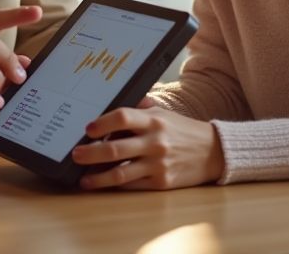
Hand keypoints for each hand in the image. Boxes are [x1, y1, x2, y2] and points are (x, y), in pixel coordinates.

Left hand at [70, 98, 223, 189]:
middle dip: (91, 153)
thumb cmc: (182, 130)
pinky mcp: (161, 182)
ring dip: (98, 176)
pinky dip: (114, 185)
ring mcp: (157, 164)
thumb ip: (140, 108)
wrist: (213, 152)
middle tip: (75, 154)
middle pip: (115, 148)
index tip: (87, 128)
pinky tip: (101, 184)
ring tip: (83, 178)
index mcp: (153, 121)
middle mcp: (154, 142)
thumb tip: (112, 104)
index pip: (123, 118)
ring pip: (120, 172)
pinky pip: (132, 184)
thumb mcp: (163, 113)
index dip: (102, 123)